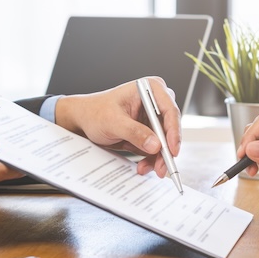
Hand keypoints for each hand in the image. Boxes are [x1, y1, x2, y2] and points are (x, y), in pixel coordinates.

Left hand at [53, 77, 180, 176]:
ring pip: (165, 142)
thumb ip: (134, 132)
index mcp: (150, 89)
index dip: (174, 132)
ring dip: (158, 158)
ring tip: (145, 168)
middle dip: (166, 150)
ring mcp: (153, 118)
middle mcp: (156, 102)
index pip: (169, 111)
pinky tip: (143, 166)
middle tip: (161, 167)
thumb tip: (155, 145)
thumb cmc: (95, 113)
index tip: (172, 150)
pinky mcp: (149, 131)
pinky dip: (151, 159)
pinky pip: (157, 148)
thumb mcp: (113, 122)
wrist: (84, 121)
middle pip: (170, 129)